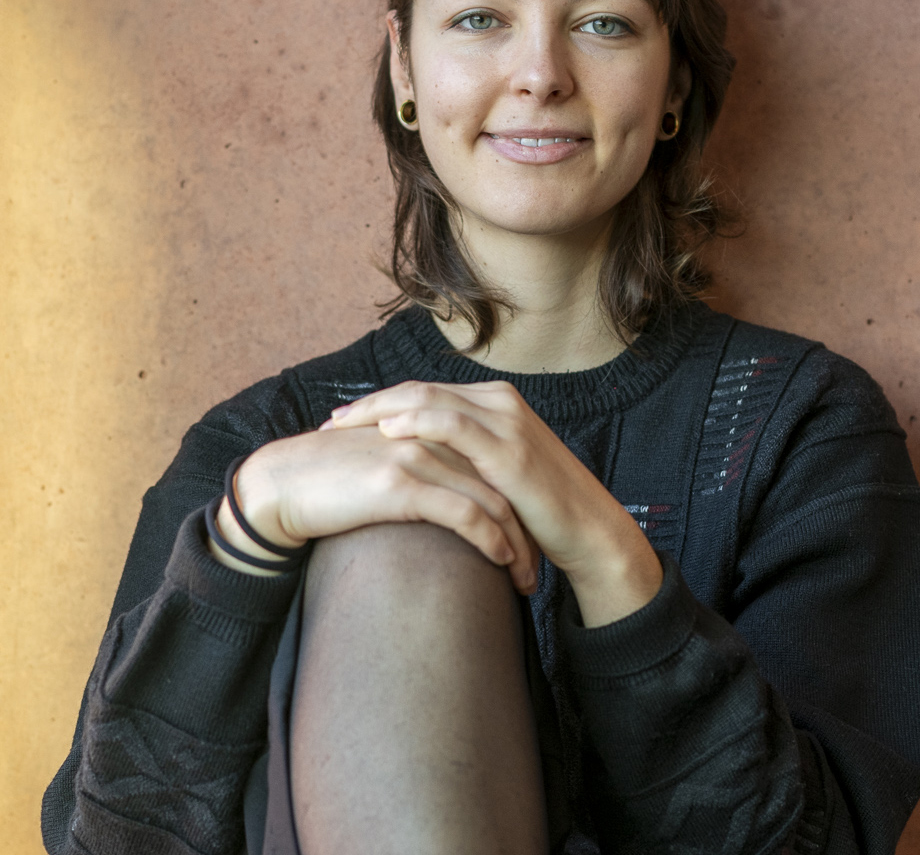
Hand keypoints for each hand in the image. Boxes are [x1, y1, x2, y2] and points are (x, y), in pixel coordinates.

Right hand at [220, 424, 538, 592]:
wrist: (279, 485)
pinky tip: (501, 562)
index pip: (492, 464)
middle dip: (527, 527)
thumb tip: (445, 509)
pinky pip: (463, 512)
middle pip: (501, 481)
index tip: (531, 541)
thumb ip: (417, 477)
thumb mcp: (382, 472)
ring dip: (516, 543)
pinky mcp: (401, 483)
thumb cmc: (327, 487)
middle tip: (539, 565)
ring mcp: (417, 456)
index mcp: (429, 430)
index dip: (518, 503)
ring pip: (490, 499)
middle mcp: (429, 436)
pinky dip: (490, 539)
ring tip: (527, 579)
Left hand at [328, 381, 661, 625]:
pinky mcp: (509, 448)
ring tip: (343, 427)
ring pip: (428, 398)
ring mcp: (505, 421)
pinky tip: (386, 431)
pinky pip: (453, 424)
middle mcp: (498, 402)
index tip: (343, 422)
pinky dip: (415, 422)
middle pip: (417, 388)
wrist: (589, 530)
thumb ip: (462, 463)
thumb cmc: (541, 512)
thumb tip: (415, 472)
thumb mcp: (494, 477)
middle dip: (369, 403)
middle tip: (329, 423)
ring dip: (379, 409)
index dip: (379, 403)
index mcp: (493, 404)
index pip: (423, 392)